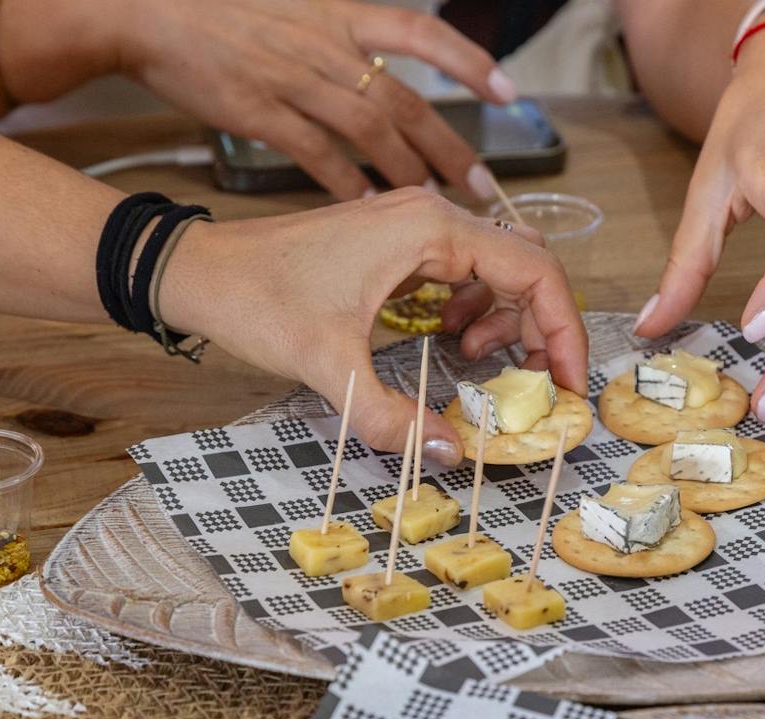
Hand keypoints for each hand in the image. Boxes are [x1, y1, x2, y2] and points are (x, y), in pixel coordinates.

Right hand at [114, 0, 514, 200]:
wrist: (149, 10)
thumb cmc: (222, 12)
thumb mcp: (294, 7)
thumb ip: (340, 36)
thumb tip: (378, 68)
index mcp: (339, 13)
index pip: (422, 32)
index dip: (468, 61)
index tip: (508, 89)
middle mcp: (326, 45)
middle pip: (405, 100)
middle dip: (450, 145)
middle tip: (482, 185)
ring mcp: (295, 79)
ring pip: (371, 132)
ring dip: (410, 172)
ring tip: (439, 205)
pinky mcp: (262, 112)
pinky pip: (319, 157)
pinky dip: (350, 185)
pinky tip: (372, 209)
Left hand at [159, 189, 585, 465]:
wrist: (198, 271)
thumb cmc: (258, 301)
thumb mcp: (329, 369)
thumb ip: (394, 419)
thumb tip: (455, 456)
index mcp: (429, 230)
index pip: (535, 272)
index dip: (562, 332)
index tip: (567, 384)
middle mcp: (430, 216)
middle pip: (524, 269)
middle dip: (539, 330)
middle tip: (535, 388)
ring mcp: (412, 226)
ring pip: (496, 270)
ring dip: (503, 321)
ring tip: (476, 365)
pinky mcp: (395, 243)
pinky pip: (461, 273)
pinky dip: (470, 310)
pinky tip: (446, 342)